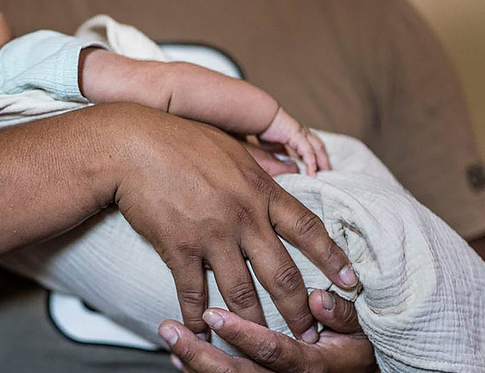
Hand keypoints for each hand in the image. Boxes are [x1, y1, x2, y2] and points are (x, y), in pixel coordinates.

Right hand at [113, 106, 357, 340]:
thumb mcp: (231, 145)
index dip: (333, 259)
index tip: (351, 282)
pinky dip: (200, 317)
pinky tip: (204, 332)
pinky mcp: (179, 247)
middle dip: (300, 310)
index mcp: (260, 189)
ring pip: (243, 292)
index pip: (309, 229)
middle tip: (312, 335)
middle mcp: (244, 216)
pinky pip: (194, 292)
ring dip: (256, 324)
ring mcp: (212, 234)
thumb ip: (260, 167)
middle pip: (282, 273)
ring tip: (266, 346)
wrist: (133, 145)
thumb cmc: (181, 138)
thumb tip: (287, 174)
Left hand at [160, 290, 376, 372]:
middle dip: (201, 355)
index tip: (213, 315)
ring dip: (195, 363)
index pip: (271, 350)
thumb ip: (341, 314)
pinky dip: (200, 372)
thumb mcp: (359, 330)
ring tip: (169, 341)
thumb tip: (317, 297)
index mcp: (311, 364)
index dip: (241, 334)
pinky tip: (179, 357)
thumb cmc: (356, 348)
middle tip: (171, 331)